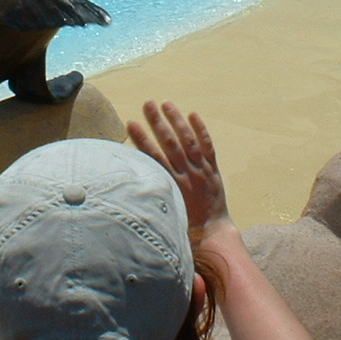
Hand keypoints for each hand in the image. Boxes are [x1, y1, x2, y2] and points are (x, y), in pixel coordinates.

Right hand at [128, 101, 228, 241]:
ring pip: (189, 141)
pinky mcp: (212, 171)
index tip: (131, 123)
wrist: (212, 235)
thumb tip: (128, 191)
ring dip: (177, 121)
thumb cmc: (183, 231)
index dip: (141, 140)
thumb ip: (150, 202)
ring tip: (166, 103)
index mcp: (172, 186)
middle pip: (170, 144)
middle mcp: (187, 175)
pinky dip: (201, 131)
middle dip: (158, 122)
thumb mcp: (163, 217)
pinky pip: (208, 148)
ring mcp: (201, 172)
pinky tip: (193, 115)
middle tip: (147, 103)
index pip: (154, 158)